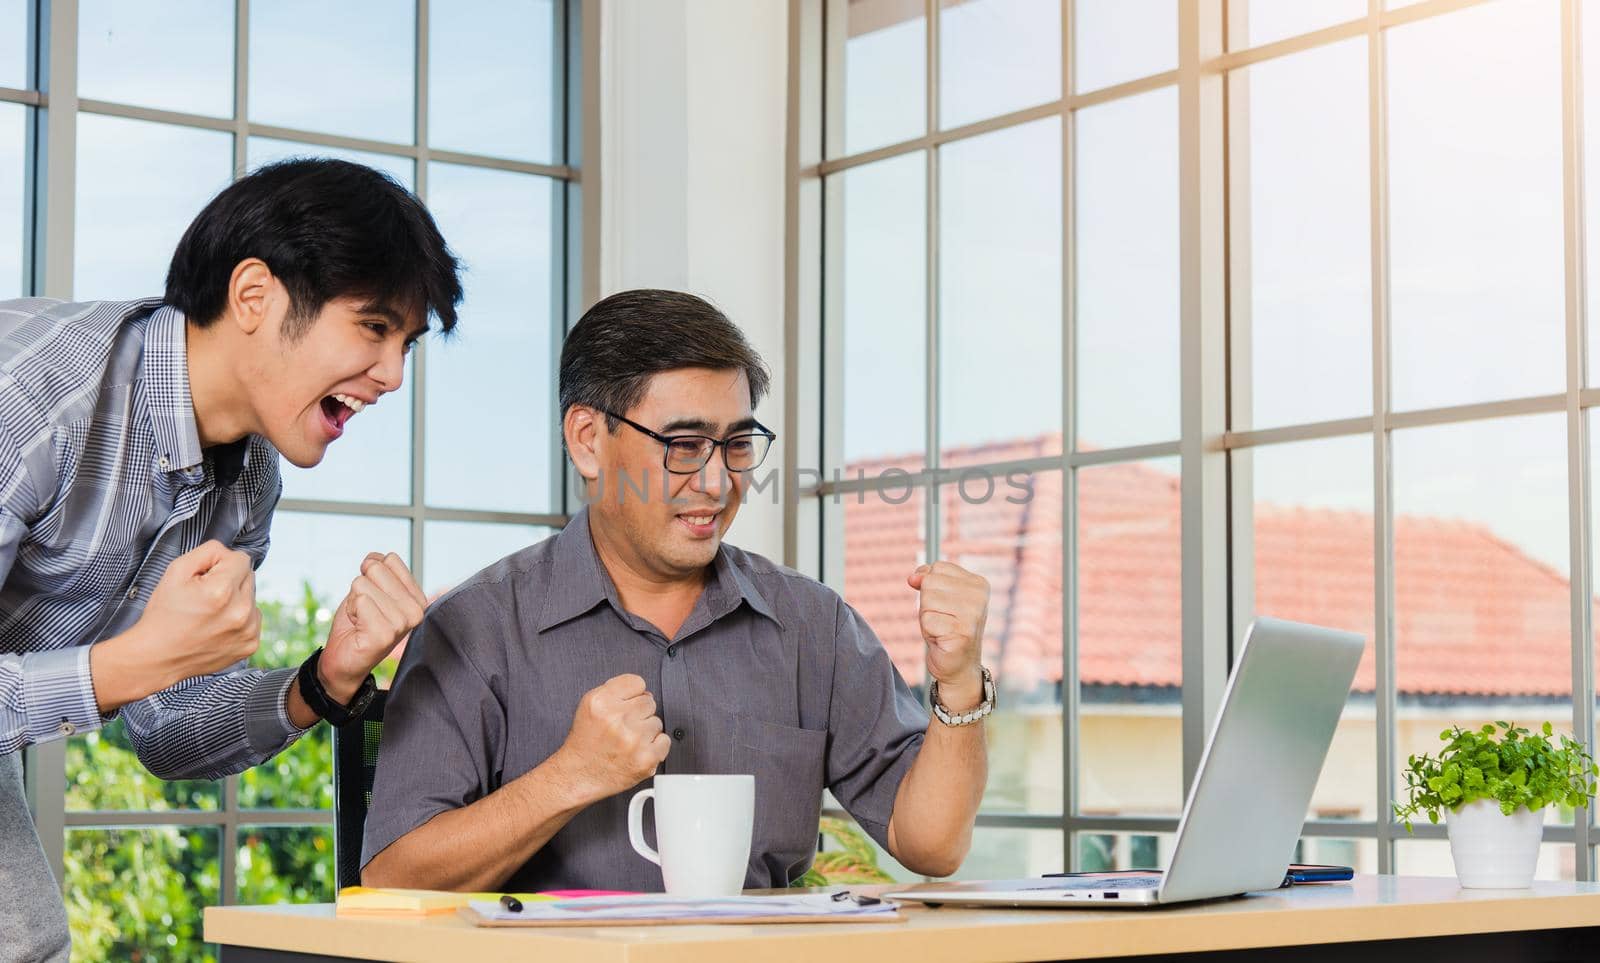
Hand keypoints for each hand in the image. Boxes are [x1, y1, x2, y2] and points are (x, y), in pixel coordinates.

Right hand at [91, 540, 260, 711]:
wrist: (156, 657)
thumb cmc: (163, 613)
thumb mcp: (175, 571)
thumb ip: (207, 551)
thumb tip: (227, 551)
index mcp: (222, 591)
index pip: (241, 558)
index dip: (220, 564)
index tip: (204, 577)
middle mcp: (241, 612)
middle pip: (249, 577)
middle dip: (229, 581)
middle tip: (204, 596)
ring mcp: (248, 631)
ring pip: (252, 598)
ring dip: (235, 600)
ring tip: (209, 613)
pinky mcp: (250, 645)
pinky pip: (253, 619)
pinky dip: (239, 619)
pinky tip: (217, 626)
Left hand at [319, 553, 427, 702]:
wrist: (343, 659)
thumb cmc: (358, 623)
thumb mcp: (370, 588)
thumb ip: (377, 569)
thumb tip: (373, 559)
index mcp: (417, 597)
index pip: (390, 559)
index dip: (372, 575)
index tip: (373, 599)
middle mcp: (416, 610)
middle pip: (376, 568)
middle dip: (361, 587)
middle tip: (365, 611)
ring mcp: (402, 623)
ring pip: (363, 584)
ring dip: (354, 602)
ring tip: (361, 620)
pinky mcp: (385, 634)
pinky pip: (360, 600)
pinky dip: (351, 611)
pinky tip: (358, 627)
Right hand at [552, 674, 669, 803]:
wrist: (578, 776)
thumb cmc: (585, 743)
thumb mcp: (589, 706)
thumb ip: (615, 692)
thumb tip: (645, 693)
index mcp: (601, 702)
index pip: (637, 683)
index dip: (632, 695)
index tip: (625, 706)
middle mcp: (617, 718)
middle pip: (649, 702)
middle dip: (638, 714)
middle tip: (622, 728)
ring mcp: (633, 739)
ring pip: (657, 722)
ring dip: (646, 732)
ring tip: (627, 742)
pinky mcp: (646, 758)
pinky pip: (665, 741)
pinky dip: (655, 747)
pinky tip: (637, 751)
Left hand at [907, 561, 989, 709]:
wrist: (958, 665)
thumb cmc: (947, 627)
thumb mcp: (938, 597)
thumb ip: (927, 579)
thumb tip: (913, 578)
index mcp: (978, 583)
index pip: (938, 568)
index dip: (931, 587)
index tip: (944, 605)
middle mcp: (979, 597)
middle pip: (930, 583)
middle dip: (928, 603)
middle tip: (941, 619)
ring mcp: (972, 615)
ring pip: (927, 601)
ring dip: (927, 618)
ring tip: (942, 628)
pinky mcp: (961, 633)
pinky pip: (927, 621)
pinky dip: (929, 632)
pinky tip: (942, 639)